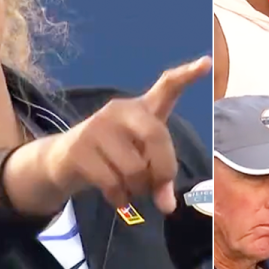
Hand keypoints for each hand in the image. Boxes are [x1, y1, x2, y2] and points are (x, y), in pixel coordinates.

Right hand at [7, 57, 210, 216]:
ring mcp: (98, 126)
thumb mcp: (140, 160)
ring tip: (130, 189)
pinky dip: (120, 199)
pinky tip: (117, 197)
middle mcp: (121, 111)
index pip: (166, 86)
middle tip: (160, 189)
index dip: (186, 76)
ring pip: (135, 168)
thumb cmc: (112, 157)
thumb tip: (166, 205)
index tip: (206, 63)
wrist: (61, 161)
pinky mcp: (80, 148)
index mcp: (141, 109)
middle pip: (156, 136)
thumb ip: (159, 176)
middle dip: (163, 170)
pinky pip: (113, 183)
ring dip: (138, 189)